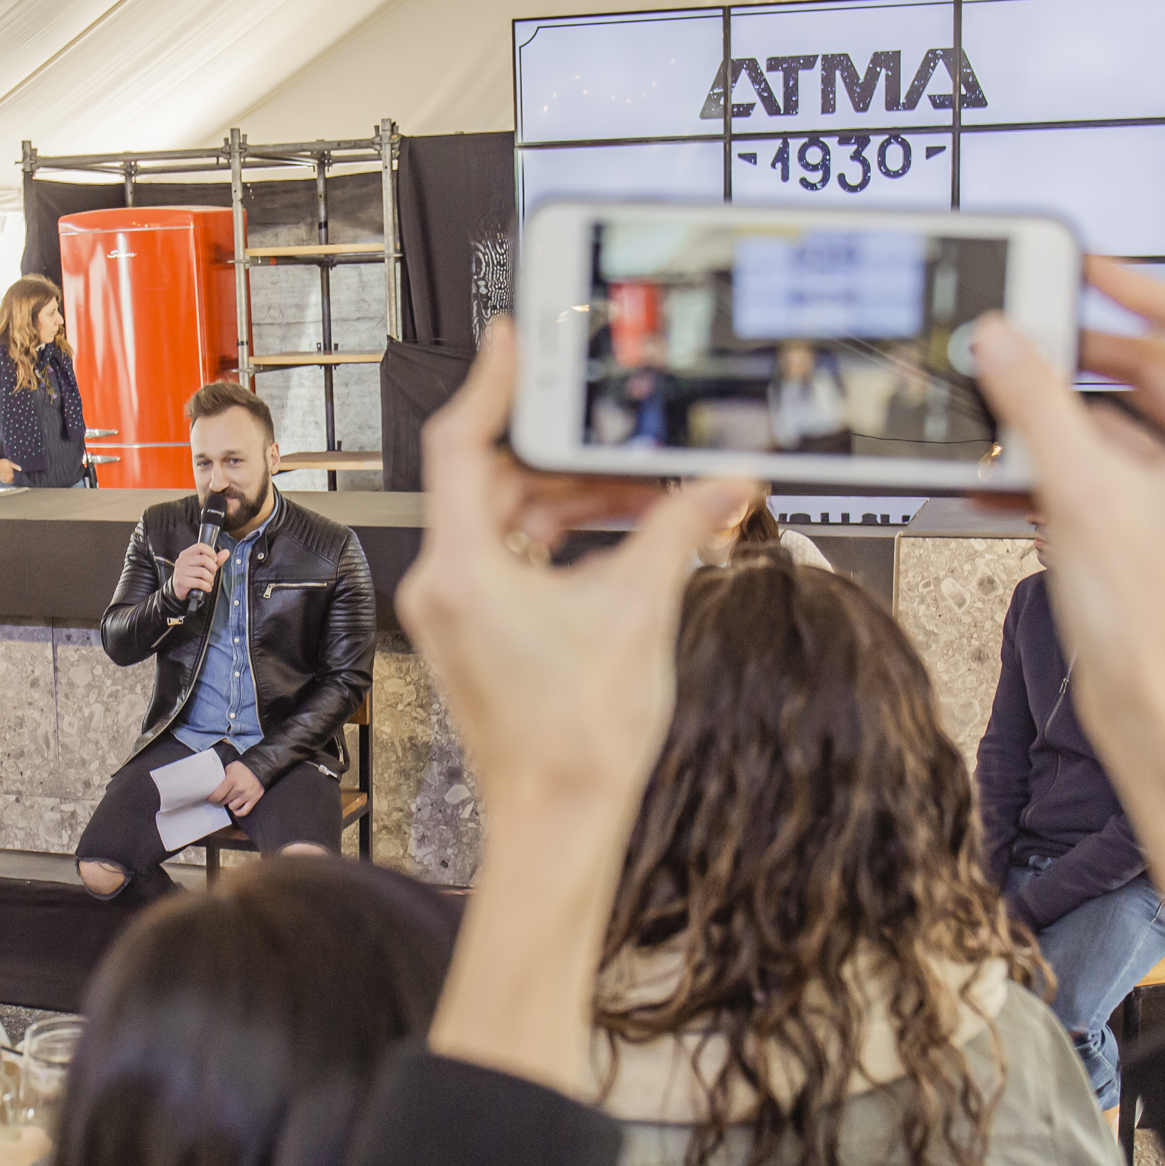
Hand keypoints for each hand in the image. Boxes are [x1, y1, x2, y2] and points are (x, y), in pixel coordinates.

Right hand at [0, 457, 17, 483]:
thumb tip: (20, 469)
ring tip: (10, 478)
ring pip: (8, 481)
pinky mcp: (0, 478)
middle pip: (12, 481)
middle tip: (13, 476)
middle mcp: (7, 478)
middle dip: (13, 479)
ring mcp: (3, 479)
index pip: (15, 478)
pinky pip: (4, 481)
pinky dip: (6, 481)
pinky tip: (6, 479)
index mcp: (11, 475)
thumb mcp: (10, 463)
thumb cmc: (3, 463)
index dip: (16, 477)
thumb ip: (16, 466)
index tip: (17, 476)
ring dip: (9, 480)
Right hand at [168, 542, 227, 602]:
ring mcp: (181, 571)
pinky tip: (206, 588)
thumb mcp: (203, 566)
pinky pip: (200, 582)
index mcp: (186, 554)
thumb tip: (226, 552)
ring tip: (209, 582)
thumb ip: (215, 560)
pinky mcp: (182, 581)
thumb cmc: (192, 576)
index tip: (214, 560)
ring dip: (210, 579)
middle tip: (212, 574)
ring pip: (203, 572)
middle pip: (204, 559)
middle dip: (213, 568)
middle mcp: (182, 561)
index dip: (211, 552)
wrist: (178, 590)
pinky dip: (207, 586)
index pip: (200, 546)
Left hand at [207, 762, 263, 814]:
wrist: (259, 767)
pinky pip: (244, 812)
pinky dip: (238, 811)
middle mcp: (239, 789)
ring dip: (230, 803)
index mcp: (232, 780)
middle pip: (224, 801)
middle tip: (221, 796)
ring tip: (231, 798)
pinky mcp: (254, 799)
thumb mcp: (230, 767)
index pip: (217, 795)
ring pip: (232, 807)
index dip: (211, 799)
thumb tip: (213, 786)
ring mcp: (247, 795)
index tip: (210, 799)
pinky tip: (236, 807)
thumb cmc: (243, 768)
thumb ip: (222, 777)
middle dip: (221, 799)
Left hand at [401, 322, 749, 1093]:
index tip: (518, 340)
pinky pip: (513, 556)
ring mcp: (455, 610)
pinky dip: (563, 540)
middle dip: (568, 456)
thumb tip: (721, 485)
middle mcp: (444, 584)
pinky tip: (624, 539)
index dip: (491, 383)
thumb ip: (677, 533)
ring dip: (574, 501)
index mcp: (463, 570)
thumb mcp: (640, 613)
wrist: (558, 825)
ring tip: (646, 495)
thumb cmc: (578, 745)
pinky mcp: (475, 631)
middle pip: (495, 478)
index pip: (462, 444)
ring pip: (509, 518)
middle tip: (626, 435)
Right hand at [970, 259, 1164, 999]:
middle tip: (1017, 341)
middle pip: (1151, 366)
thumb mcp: (1083, 489)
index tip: (1081, 274)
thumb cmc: (1158, 624)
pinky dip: (1048, 464)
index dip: (1143, 285)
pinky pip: (1096, 471)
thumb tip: (999, 337)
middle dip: (1075, 356)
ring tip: (990, 407)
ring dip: (1051, 415)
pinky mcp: (1148, 528)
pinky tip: (990, 470)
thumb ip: (1033, 402)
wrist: (1154, 712)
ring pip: (1116, 421)